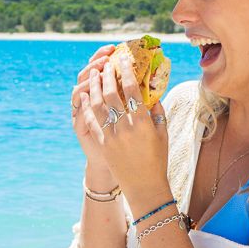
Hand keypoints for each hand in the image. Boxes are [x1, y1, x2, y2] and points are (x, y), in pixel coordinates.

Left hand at [76, 53, 170, 215]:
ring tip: (93, 74)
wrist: (144, 187)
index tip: (123, 60)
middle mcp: (126, 127)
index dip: (125, 72)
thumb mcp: (163, 134)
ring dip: (94, 87)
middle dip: (106, 76)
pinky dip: (88, 106)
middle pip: (111, 94)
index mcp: (144, 122)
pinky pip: (93, 120)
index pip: (131, 90)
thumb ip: (158, 112)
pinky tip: (85, 96)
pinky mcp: (103, 144)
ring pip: (98, 105)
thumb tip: (152, 93)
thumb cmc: (157, 160)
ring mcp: (112, 136)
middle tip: (105, 64)